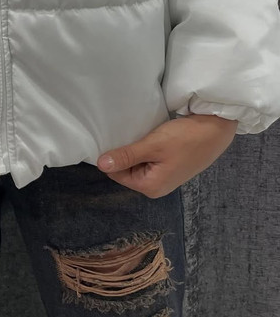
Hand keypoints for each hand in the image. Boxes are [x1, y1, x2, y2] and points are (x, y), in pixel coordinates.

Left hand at [96, 114, 238, 197]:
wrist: (216, 129)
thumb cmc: (185, 138)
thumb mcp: (152, 146)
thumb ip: (127, 156)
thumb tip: (101, 165)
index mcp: (150, 187)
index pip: (117, 174)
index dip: (112, 156)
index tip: (109, 138)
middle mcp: (156, 187)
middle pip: (126, 170)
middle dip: (124, 153)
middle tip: (123, 132)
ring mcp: (164, 177)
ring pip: (137, 163)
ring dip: (135, 149)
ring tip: (135, 132)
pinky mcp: (169, 166)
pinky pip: (148, 159)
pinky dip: (145, 148)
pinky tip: (146, 136)